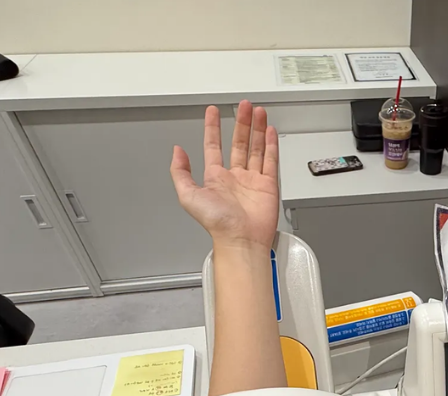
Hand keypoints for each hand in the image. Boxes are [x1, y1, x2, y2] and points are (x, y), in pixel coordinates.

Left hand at [170, 100, 278, 250]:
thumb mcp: (187, 195)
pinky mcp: (268, 185)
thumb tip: (177, 151)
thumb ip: (179, 172)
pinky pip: (270, 160)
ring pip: (255, 148)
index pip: (213, 145)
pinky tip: (269, 131)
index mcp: (215, 178)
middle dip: (240, 122)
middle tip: (243, 106)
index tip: (212, 112)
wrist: (241, 238)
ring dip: (256, 129)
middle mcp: (234, 177)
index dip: (212, 127)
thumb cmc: (217, 223)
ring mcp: (252, 180)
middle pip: (238, 142)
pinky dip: (270, 145)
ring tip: (257, 112)